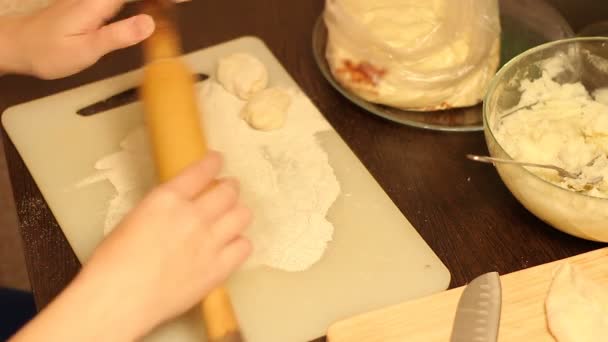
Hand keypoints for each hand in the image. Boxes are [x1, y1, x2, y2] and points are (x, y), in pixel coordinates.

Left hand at [8, 0, 187, 78]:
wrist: (18, 45)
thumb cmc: (48, 51)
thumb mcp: (86, 50)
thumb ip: (118, 35)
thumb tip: (149, 23)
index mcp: (98, 3)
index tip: (181, 2)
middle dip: (160, 1)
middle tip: (180, 6)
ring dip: (151, 3)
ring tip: (173, 8)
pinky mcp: (92, 3)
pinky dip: (140, 3)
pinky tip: (150, 10)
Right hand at [81, 151, 251, 336]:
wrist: (119, 299)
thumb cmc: (114, 263)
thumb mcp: (135, 219)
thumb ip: (163, 209)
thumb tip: (179, 208)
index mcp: (167, 199)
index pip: (202, 170)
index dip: (214, 162)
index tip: (218, 160)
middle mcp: (193, 216)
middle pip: (229, 191)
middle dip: (230, 187)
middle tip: (229, 190)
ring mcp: (210, 242)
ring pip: (242, 215)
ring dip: (238, 213)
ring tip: (232, 216)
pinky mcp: (219, 268)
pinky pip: (244, 247)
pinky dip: (240, 243)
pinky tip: (231, 245)